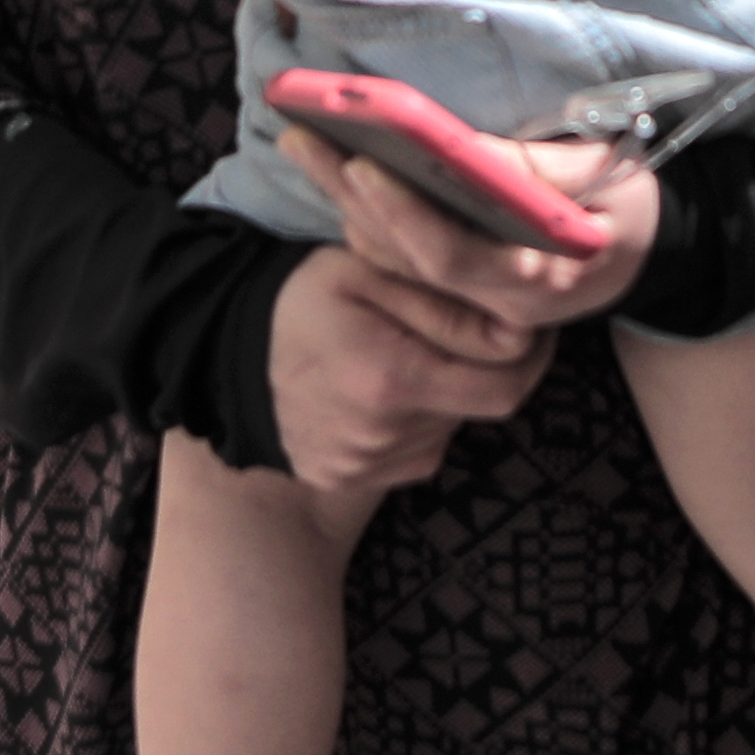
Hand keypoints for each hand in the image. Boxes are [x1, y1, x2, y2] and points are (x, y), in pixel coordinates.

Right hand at [263, 243, 551, 492]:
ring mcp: (366, 466)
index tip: (528, 324)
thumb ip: (444, 304)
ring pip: (449, 427)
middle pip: (481, 407)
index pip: (504, 383)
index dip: (530, 354)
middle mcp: (383, 435)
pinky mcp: (354, 480)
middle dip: (487, 369)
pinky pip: (417, 450)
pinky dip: (418, 420)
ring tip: (408, 352)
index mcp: (390, 377)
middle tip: (476, 331)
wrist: (224, 356)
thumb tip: (517, 331)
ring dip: (448, 393)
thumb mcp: (364, 274)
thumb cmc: (300, 301)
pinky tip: (383, 387)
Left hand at [275, 126, 658, 331]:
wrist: (639, 248)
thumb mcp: (608, 179)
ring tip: (303, 137)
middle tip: (303, 134)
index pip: (455, 257)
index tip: (363, 163)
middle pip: (406, 255)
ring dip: (343, 198)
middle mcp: (496, 302)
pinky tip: (330, 166)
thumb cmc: (626, 205)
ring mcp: (472, 299)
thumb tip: (465, 151)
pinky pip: (394, 257)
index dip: (405, 214)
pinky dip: (360, 212)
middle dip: (352, 192)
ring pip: (391, 257)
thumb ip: (538, 172)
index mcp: (539, 279)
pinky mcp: (455, 285)